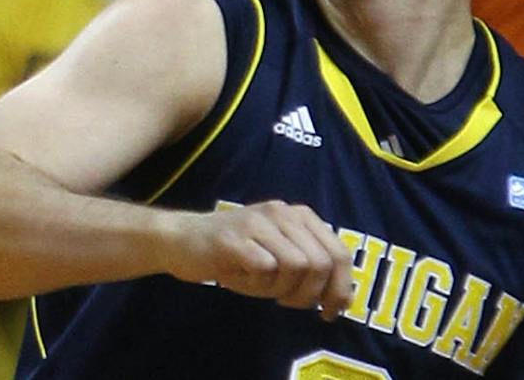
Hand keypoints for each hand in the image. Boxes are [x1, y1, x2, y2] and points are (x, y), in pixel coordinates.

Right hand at [160, 201, 356, 320]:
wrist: (183, 240)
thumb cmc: (236, 254)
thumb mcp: (280, 254)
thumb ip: (310, 265)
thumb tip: (340, 296)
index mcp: (298, 215)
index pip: (339, 253)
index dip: (341, 288)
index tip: (331, 311)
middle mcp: (281, 212)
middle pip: (320, 263)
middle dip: (310, 293)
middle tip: (289, 303)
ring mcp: (257, 223)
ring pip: (296, 266)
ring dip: (283, 289)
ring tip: (264, 289)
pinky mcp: (234, 238)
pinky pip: (265, 269)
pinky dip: (259, 284)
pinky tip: (244, 280)